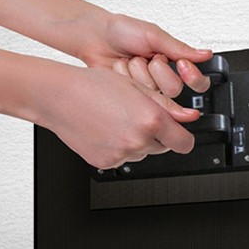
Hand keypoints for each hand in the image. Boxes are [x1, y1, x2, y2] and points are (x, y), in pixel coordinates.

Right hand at [40, 65, 201, 168]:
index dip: (184, 137)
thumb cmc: (94, 86)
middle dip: (158, 135)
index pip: (185, 142)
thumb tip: (190, 117)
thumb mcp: (137, 87)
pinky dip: (119, 147)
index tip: (180, 133)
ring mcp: (122, 154)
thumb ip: (168, 107)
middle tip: (139, 117)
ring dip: (138, 140)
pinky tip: (107, 130)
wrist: (59, 96)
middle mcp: (138, 140)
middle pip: (163, 147)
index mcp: (151, 119)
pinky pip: (123, 158)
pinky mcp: (106, 162)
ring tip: (118, 120)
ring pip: (143, 152)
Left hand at [79, 13, 212, 96]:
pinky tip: (121, 69)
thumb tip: (206, 54)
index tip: (182, 65)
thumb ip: (180, 48)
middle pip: (174, 90)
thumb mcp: (154, 35)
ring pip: (154, 93)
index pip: (198, 82)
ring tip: (131, 61)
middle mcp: (163, 79)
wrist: (93, 37)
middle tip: (148, 57)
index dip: (192, 76)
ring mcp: (147, 90)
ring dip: (139, 73)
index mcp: (175, 62)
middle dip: (158, 70)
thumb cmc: (122, 31)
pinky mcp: (132, 98)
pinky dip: (126, 78)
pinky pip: (137, 96)